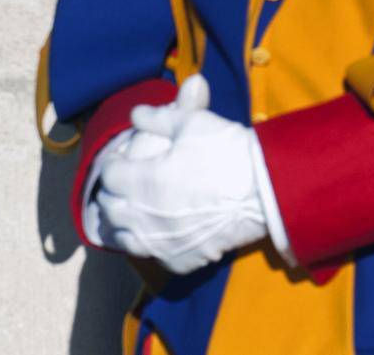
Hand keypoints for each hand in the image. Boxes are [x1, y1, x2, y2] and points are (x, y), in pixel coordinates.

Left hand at [95, 75, 269, 273]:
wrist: (266, 191)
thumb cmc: (228, 152)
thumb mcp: (194, 123)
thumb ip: (159, 118)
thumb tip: (135, 113)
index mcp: (141, 181)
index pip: (107, 174)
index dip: (113, 162)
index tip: (123, 157)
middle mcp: (142, 216)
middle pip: (109, 208)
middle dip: (113, 192)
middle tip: (127, 182)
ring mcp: (159, 243)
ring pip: (123, 238)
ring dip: (124, 223)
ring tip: (136, 212)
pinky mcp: (178, 260)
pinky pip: (153, 255)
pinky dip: (152, 244)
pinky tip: (163, 232)